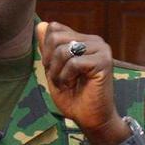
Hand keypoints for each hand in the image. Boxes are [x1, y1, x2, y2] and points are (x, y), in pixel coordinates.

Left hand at [36, 21, 127, 144]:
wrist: (90, 118)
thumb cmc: (73, 97)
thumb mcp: (53, 70)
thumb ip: (48, 49)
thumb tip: (39, 25)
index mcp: (82, 40)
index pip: (54, 28)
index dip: (46, 50)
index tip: (52, 69)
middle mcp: (94, 40)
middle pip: (56, 37)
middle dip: (50, 61)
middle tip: (59, 78)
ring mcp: (101, 49)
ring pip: (64, 49)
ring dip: (58, 71)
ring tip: (67, 83)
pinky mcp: (104, 61)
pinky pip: (74, 63)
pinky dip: (67, 77)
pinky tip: (74, 84)